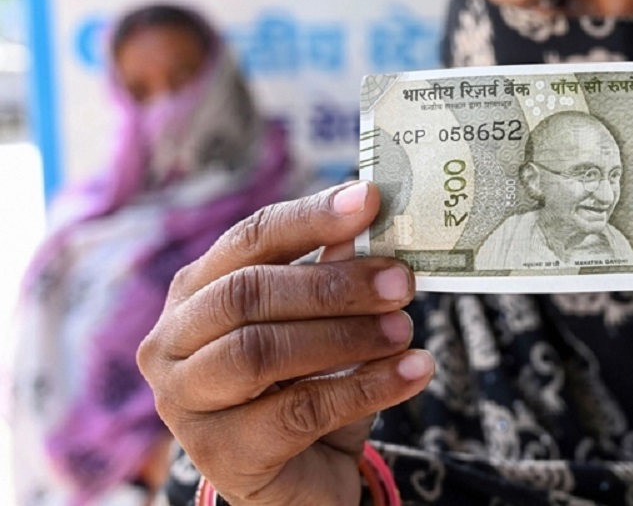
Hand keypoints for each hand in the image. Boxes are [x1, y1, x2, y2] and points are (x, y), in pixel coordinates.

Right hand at [137, 181, 433, 505]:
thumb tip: (373, 216)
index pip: (249, 239)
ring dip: (347, 336)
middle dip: (334, 284)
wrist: (302, 478)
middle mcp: (173, 341)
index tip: (371, 201)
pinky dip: (365, 387)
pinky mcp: (220, 455)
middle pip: (248, 293)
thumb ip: (336, 271)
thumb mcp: (325, 322)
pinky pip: (297, 412)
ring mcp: (185, 402)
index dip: (311, 217)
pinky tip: (413, 372)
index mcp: (196, 291)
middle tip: (401, 283)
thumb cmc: (307, 383)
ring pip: (261, 353)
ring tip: (405, 330)